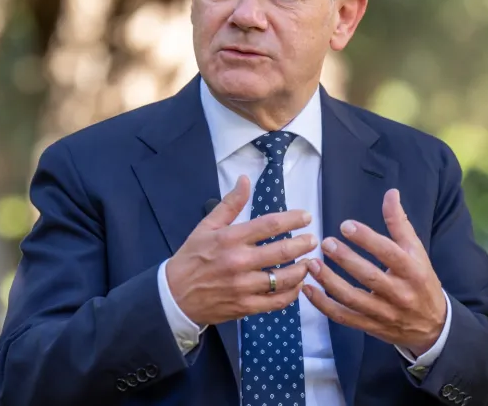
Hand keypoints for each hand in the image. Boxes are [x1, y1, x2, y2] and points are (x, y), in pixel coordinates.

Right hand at [166, 175, 317, 325]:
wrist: (174, 296)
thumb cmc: (191, 258)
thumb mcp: (206, 226)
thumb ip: (230, 204)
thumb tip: (245, 180)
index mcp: (230, 238)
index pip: (270, 225)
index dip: (293, 219)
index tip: (307, 217)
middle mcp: (239, 262)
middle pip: (282, 251)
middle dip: (304, 243)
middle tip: (313, 239)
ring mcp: (243, 286)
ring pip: (284, 278)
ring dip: (302, 269)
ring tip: (309, 262)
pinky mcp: (245, 306)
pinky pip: (276, 301)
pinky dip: (292, 293)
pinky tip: (297, 285)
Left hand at [303, 189, 445, 355]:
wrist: (433, 326)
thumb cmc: (421, 281)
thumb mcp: (417, 251)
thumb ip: (400, 224)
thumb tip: (390, 193)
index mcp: (412, 270)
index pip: (388, 252)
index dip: (366, 238)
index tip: (345, 226)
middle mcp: (399, 293)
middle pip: (369, 276)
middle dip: (345, 259)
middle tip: (325, 242)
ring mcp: (383, 312)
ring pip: (352, 298)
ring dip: (329, 281)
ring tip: (311, 264)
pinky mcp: (370, 326)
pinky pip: (343, 317)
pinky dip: (323, 305)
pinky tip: (308, 289)